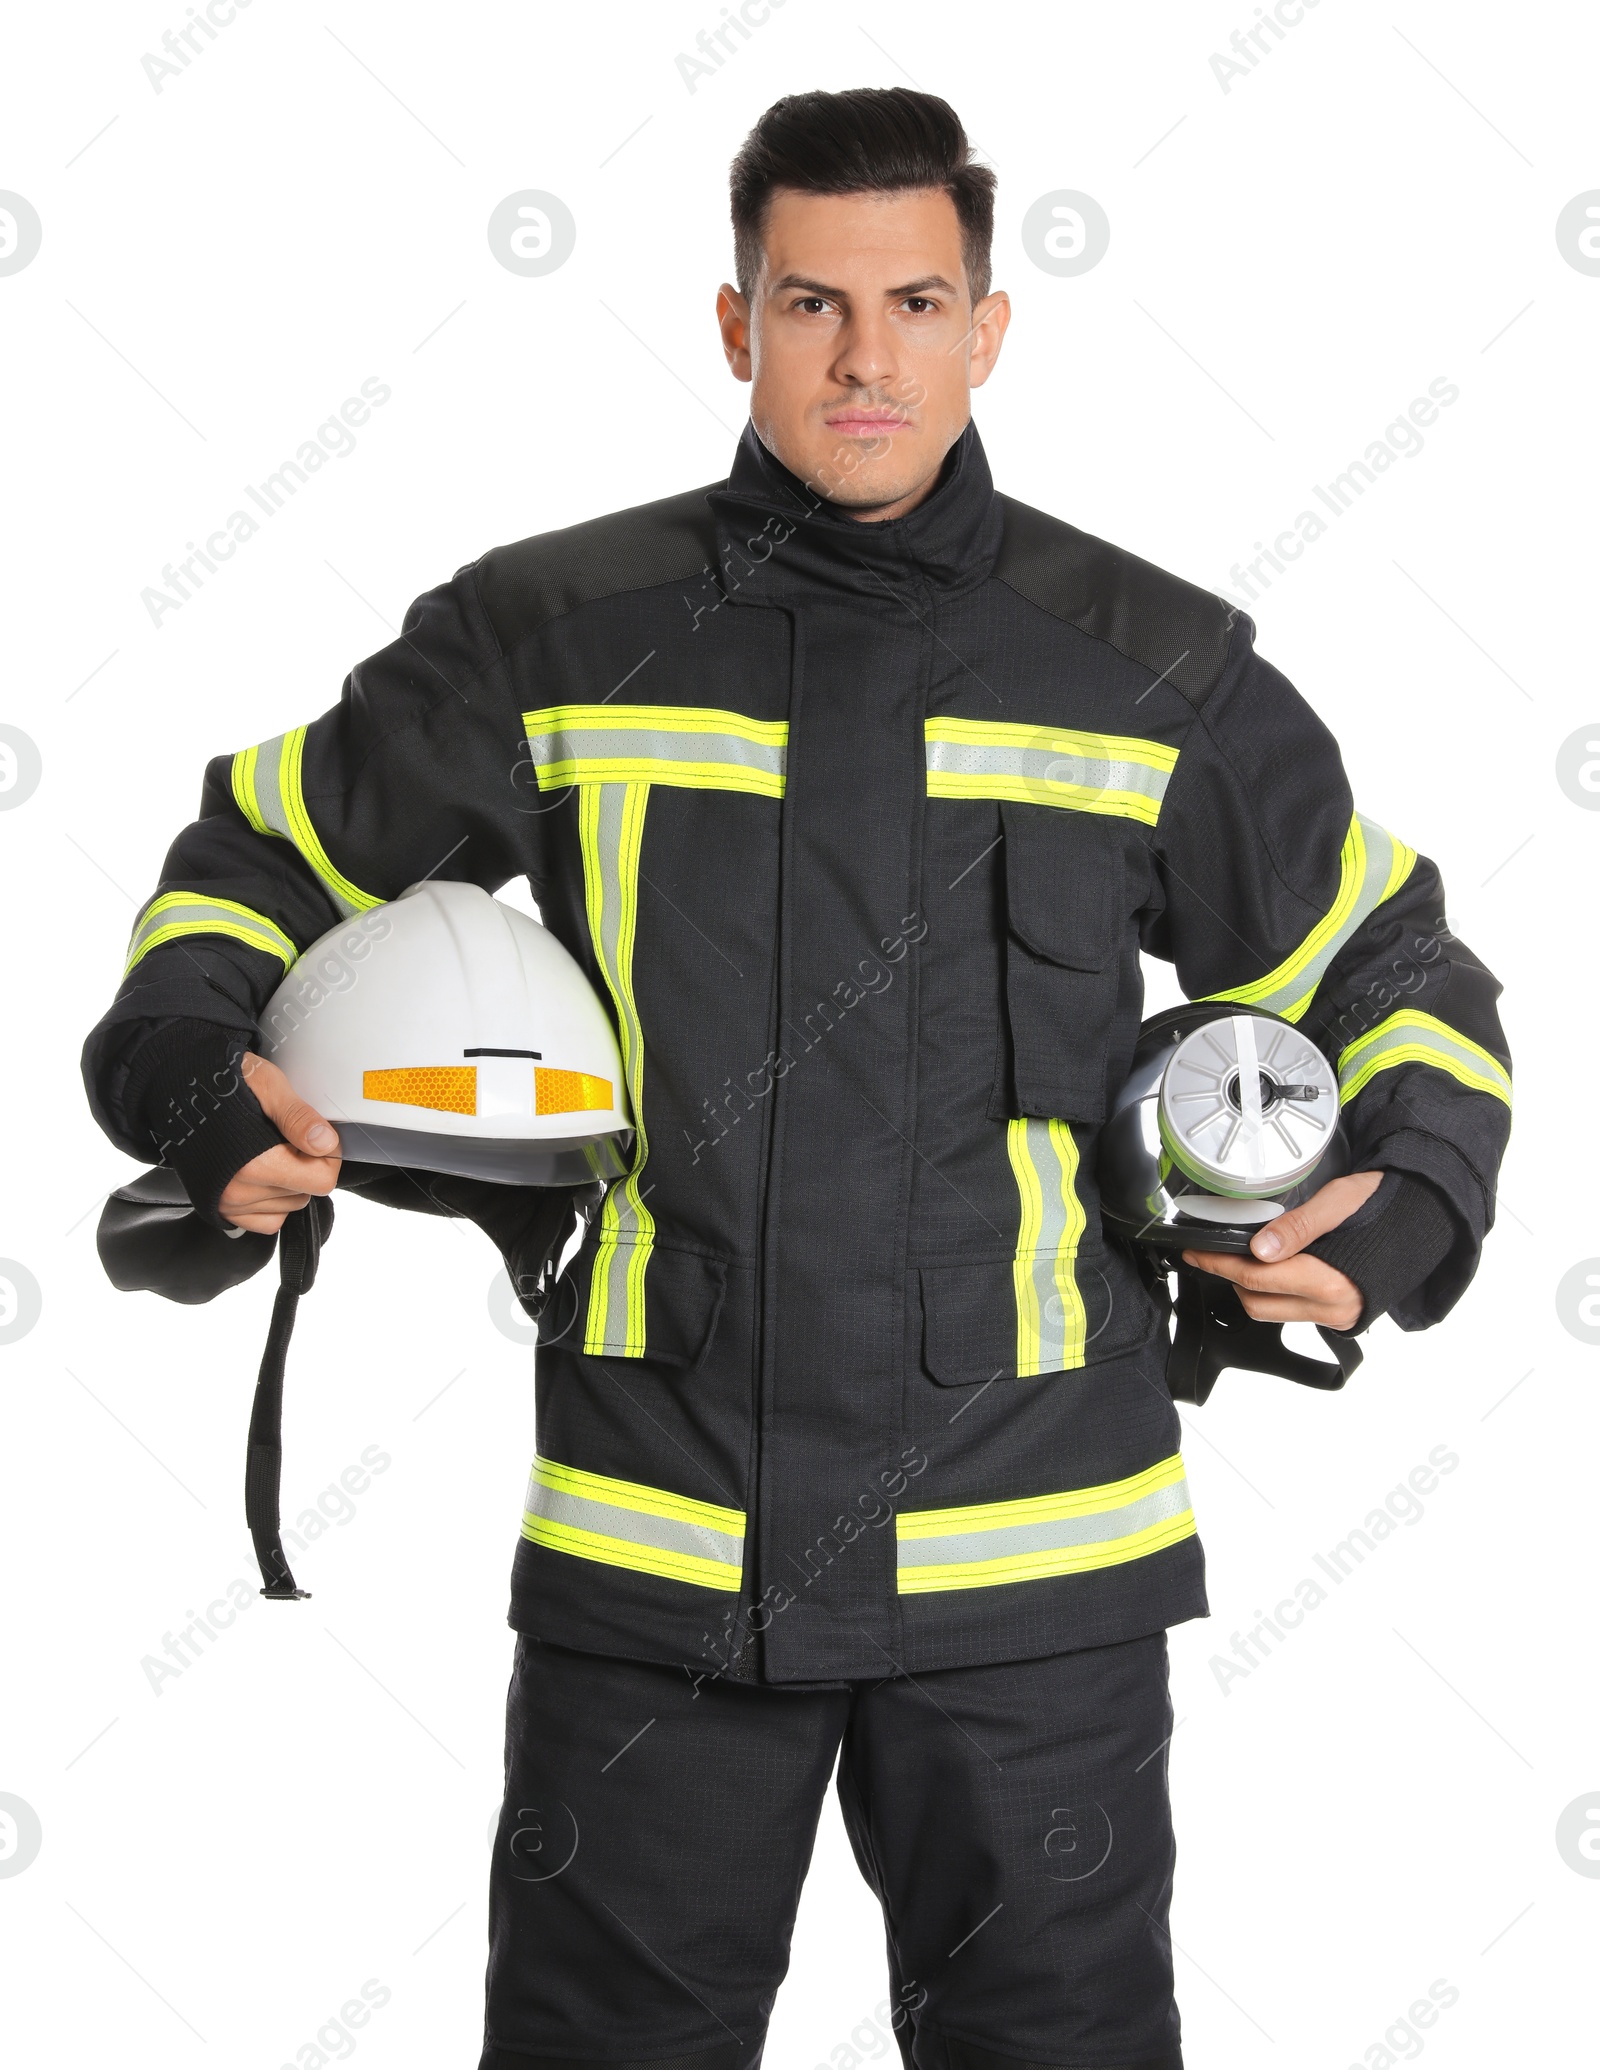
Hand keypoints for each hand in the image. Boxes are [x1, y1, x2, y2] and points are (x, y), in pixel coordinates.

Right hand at [218, 1053, 340, 1233]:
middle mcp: (238, 1191)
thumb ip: (297, 1116)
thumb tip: (325, 1142)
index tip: (314, 1136)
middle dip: (307, 1166)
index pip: (321, 1181)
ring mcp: (229, 1205)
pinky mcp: (222, 1210)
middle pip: (306, 1193)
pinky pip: (268, 1221)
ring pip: (289, 1206)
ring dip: (290, 1182)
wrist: (176, 1089)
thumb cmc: (219, 1082)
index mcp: (253, 1163)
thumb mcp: (266, 1084)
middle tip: (288, 1137)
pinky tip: (265, 1173)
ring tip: (270, 1150)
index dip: (327, 1156)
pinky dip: (273, 1201)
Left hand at [1181, 1170, 1382, 1330]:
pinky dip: (1275, 1294)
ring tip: (1241, 1258)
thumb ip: (1297, 1227)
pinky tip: (1271, 1269)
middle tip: (1212, 1252)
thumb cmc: (1386, 1204)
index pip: (1256, 1278)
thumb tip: (1258, 1249)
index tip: (1195, 1253)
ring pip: (1274, 1312)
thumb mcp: (1338, 1202)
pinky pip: (1294, 1313)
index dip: (1219, 1264)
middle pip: (1259, 1303)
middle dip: (1230, 1277)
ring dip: (1251, 1288)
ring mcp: (1339, 1317)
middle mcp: (1335, 1309)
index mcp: (1332, 1282)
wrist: (1426, 1216)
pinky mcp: (1342, 1317)